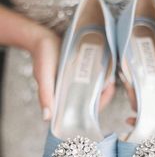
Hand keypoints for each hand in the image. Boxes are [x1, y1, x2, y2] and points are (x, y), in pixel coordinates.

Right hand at [0, 6, 114, 120]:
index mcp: (61, 100)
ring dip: (103, 87)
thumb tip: (47, 118)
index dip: (93, 108)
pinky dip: (99, 78)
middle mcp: (70, 94)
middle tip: (110, 85)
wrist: (43, 39)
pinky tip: (105, 73)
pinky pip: (92, 80)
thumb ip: (45, 95)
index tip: (103, 97)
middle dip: (102, 96)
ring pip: (93, 92)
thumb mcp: (43, 77)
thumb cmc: (42, 58)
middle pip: (90, 103)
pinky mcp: (79, 75)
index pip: (80, 112)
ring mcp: (75, 85)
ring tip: (109, 79)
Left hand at [122, 19, 154, 124]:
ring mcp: (152, 78)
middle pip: (144, 102)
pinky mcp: (146, 66)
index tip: (132, 122)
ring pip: (138, 91)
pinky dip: (131, 79)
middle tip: (128, 110)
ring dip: (131, 93)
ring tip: (127, 90)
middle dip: (135, 106)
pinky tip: (125, 79)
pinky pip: (136, 76)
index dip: (145, 119)